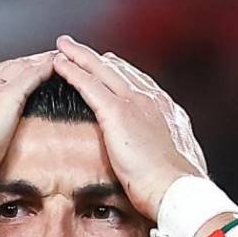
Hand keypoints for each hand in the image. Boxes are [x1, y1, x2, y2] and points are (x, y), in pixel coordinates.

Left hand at [52, 35, 206, 220]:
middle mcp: (153, 100)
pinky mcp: (117, 113)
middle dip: (98, 58)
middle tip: (79, 48)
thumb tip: (163, 162)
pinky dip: (73, 71)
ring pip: (102, 71)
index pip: (140, 84)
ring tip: (62, 46)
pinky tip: (59, 63)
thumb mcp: (177, 164)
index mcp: (168, 113)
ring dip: (80, 56)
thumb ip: (166, 154)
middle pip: (119, 71)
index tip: (110, 64)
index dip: (122, 72)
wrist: (178, 190)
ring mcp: (135, 103)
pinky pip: (89, 85)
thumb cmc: (178, 187)